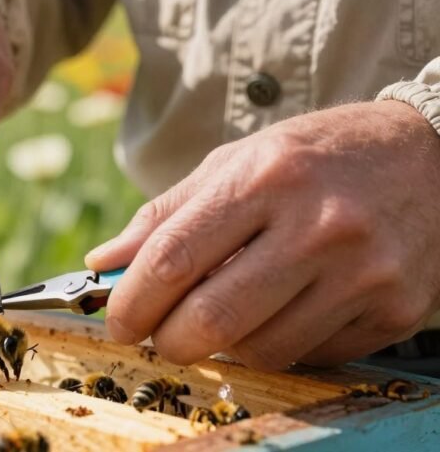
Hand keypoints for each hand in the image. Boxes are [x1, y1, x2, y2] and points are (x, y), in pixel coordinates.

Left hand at [86, 101, 439, 369]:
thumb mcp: (235, 161)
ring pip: (261, 350)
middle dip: (167, 341)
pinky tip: (277, 314)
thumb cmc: (314, 156)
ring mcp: (363, 273)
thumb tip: (103, 264)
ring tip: (221, 318)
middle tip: (158, 336)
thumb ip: (166, 213)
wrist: (427, 155)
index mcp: (266, 178)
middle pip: (212, 318)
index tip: (117, 321)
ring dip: (223, 347)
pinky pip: (311, 356)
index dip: (131, 302)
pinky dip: (278, 346)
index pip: (173, 259)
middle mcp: (319, 226)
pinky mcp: (394, 310)